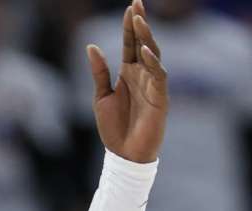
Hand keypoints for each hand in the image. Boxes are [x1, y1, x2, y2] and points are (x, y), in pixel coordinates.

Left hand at [87, 0, 167, 163]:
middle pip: (143, 43)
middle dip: (140, 24)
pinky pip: (159, 76)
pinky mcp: (160, 98)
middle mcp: (142, 75)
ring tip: (138, 20)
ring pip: (153, 55)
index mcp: (128, 73)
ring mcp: (153, 85)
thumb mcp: (100, 97)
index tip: (130, 5)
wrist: (124, 155)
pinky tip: (145, 51)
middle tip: (137, 4)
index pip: (130, 44)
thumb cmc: (113, 128)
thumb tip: (91, 46)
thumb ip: (99, 72)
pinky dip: (153, 62)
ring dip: (146, 37)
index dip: (130, 25)